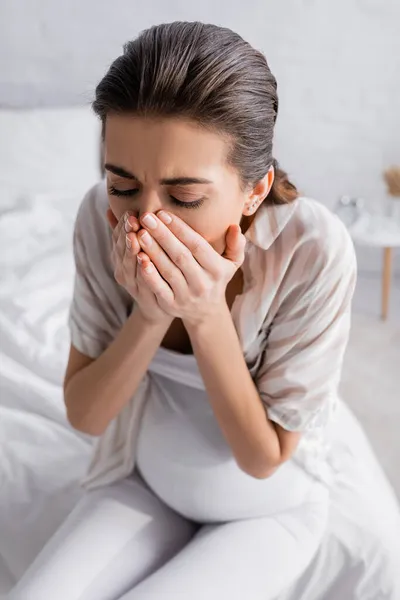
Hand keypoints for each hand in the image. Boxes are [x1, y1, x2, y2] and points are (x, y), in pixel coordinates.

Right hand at [106, 209, 172, 325]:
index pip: (117, 238)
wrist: (158, 307)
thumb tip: (109, 209)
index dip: (121, 225)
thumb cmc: (150, 273)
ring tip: (135, 236)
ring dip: (131, 250)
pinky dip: (142, 271)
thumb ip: (124, 232)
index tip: (129, 212)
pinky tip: (145, 260)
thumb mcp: (135, 251)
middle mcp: (122, 271)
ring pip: (129, 265)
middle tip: (132, 220)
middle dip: (125, 234)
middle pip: (121, 250)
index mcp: (120, 258)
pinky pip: (142, 283)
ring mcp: (132, 286)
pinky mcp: (144, 297)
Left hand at [135, 210, 245, 326]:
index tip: (163, 213)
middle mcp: (203, 284)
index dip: (180, 229)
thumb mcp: (231, 263)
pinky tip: (138, 258)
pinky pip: (159, 288)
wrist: (205, 312)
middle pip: (181, 256)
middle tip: (146, 218)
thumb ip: (236, 245)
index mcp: (218, 270)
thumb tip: (235, 227)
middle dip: (162, 235)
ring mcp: (186, 296)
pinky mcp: (171, 305)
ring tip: (140, 233)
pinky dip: (149, 274)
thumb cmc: (216, 278)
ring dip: (153, 251)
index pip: (197, 246)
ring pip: (168, 270)